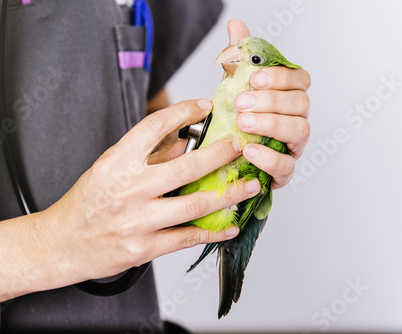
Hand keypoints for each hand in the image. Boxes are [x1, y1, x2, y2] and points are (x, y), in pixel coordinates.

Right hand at [39, 100, 261, 286]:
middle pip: (186, 166)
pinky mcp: (143, 248)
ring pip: (194, 204)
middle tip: (241, 146)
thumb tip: (185, 142)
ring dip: (229, 194)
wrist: (60, 244)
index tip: (203, 107)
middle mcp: (127, 189)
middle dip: (221, 154)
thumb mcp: (107, 169)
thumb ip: (145, 156)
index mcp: (115, 163)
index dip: (182, 112)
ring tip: (250, 185)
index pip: (153, 127)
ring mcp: (137, 221)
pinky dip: (213, 231)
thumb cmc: (84, 204)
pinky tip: (229, 225)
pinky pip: (186, 237)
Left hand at [229, 19, 310, 188]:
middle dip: (271, 100)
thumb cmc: (236, 119)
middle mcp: (296, 119)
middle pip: (301, 104)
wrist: (223, 155)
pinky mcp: (283, 172)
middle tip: (241, 102)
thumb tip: (236, 25)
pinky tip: (249, 150)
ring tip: (242, 123)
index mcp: (288, 96)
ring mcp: (293, 146)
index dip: (280, 77)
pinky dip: (269, 158)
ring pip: (299, 131)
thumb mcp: (233, 86)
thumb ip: (239, 58)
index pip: (300, 80)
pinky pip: (287, 166)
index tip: (254, 78)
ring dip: (270, 124)